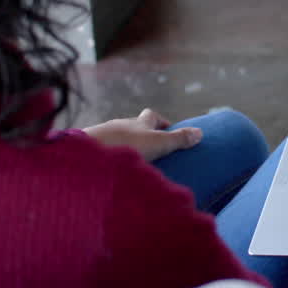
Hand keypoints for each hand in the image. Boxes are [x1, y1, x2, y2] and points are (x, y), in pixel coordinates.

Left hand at [83, 108, 201, 162]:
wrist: (87, 155)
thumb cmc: (127, 146)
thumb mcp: (159, 144)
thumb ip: (178, 140)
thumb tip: (200, 132)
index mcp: (138, 122)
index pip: (151, 116)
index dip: (160, 122)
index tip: (167, 131)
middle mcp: (119, 125)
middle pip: (133, 127)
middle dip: (141, 136)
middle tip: (151, 152)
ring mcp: (102, 137)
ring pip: (117, 139)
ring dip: (124, 149)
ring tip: (131, 165)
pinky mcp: (88, 151)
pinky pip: (102, 152)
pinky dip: (109, 159)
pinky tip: (111, 172)